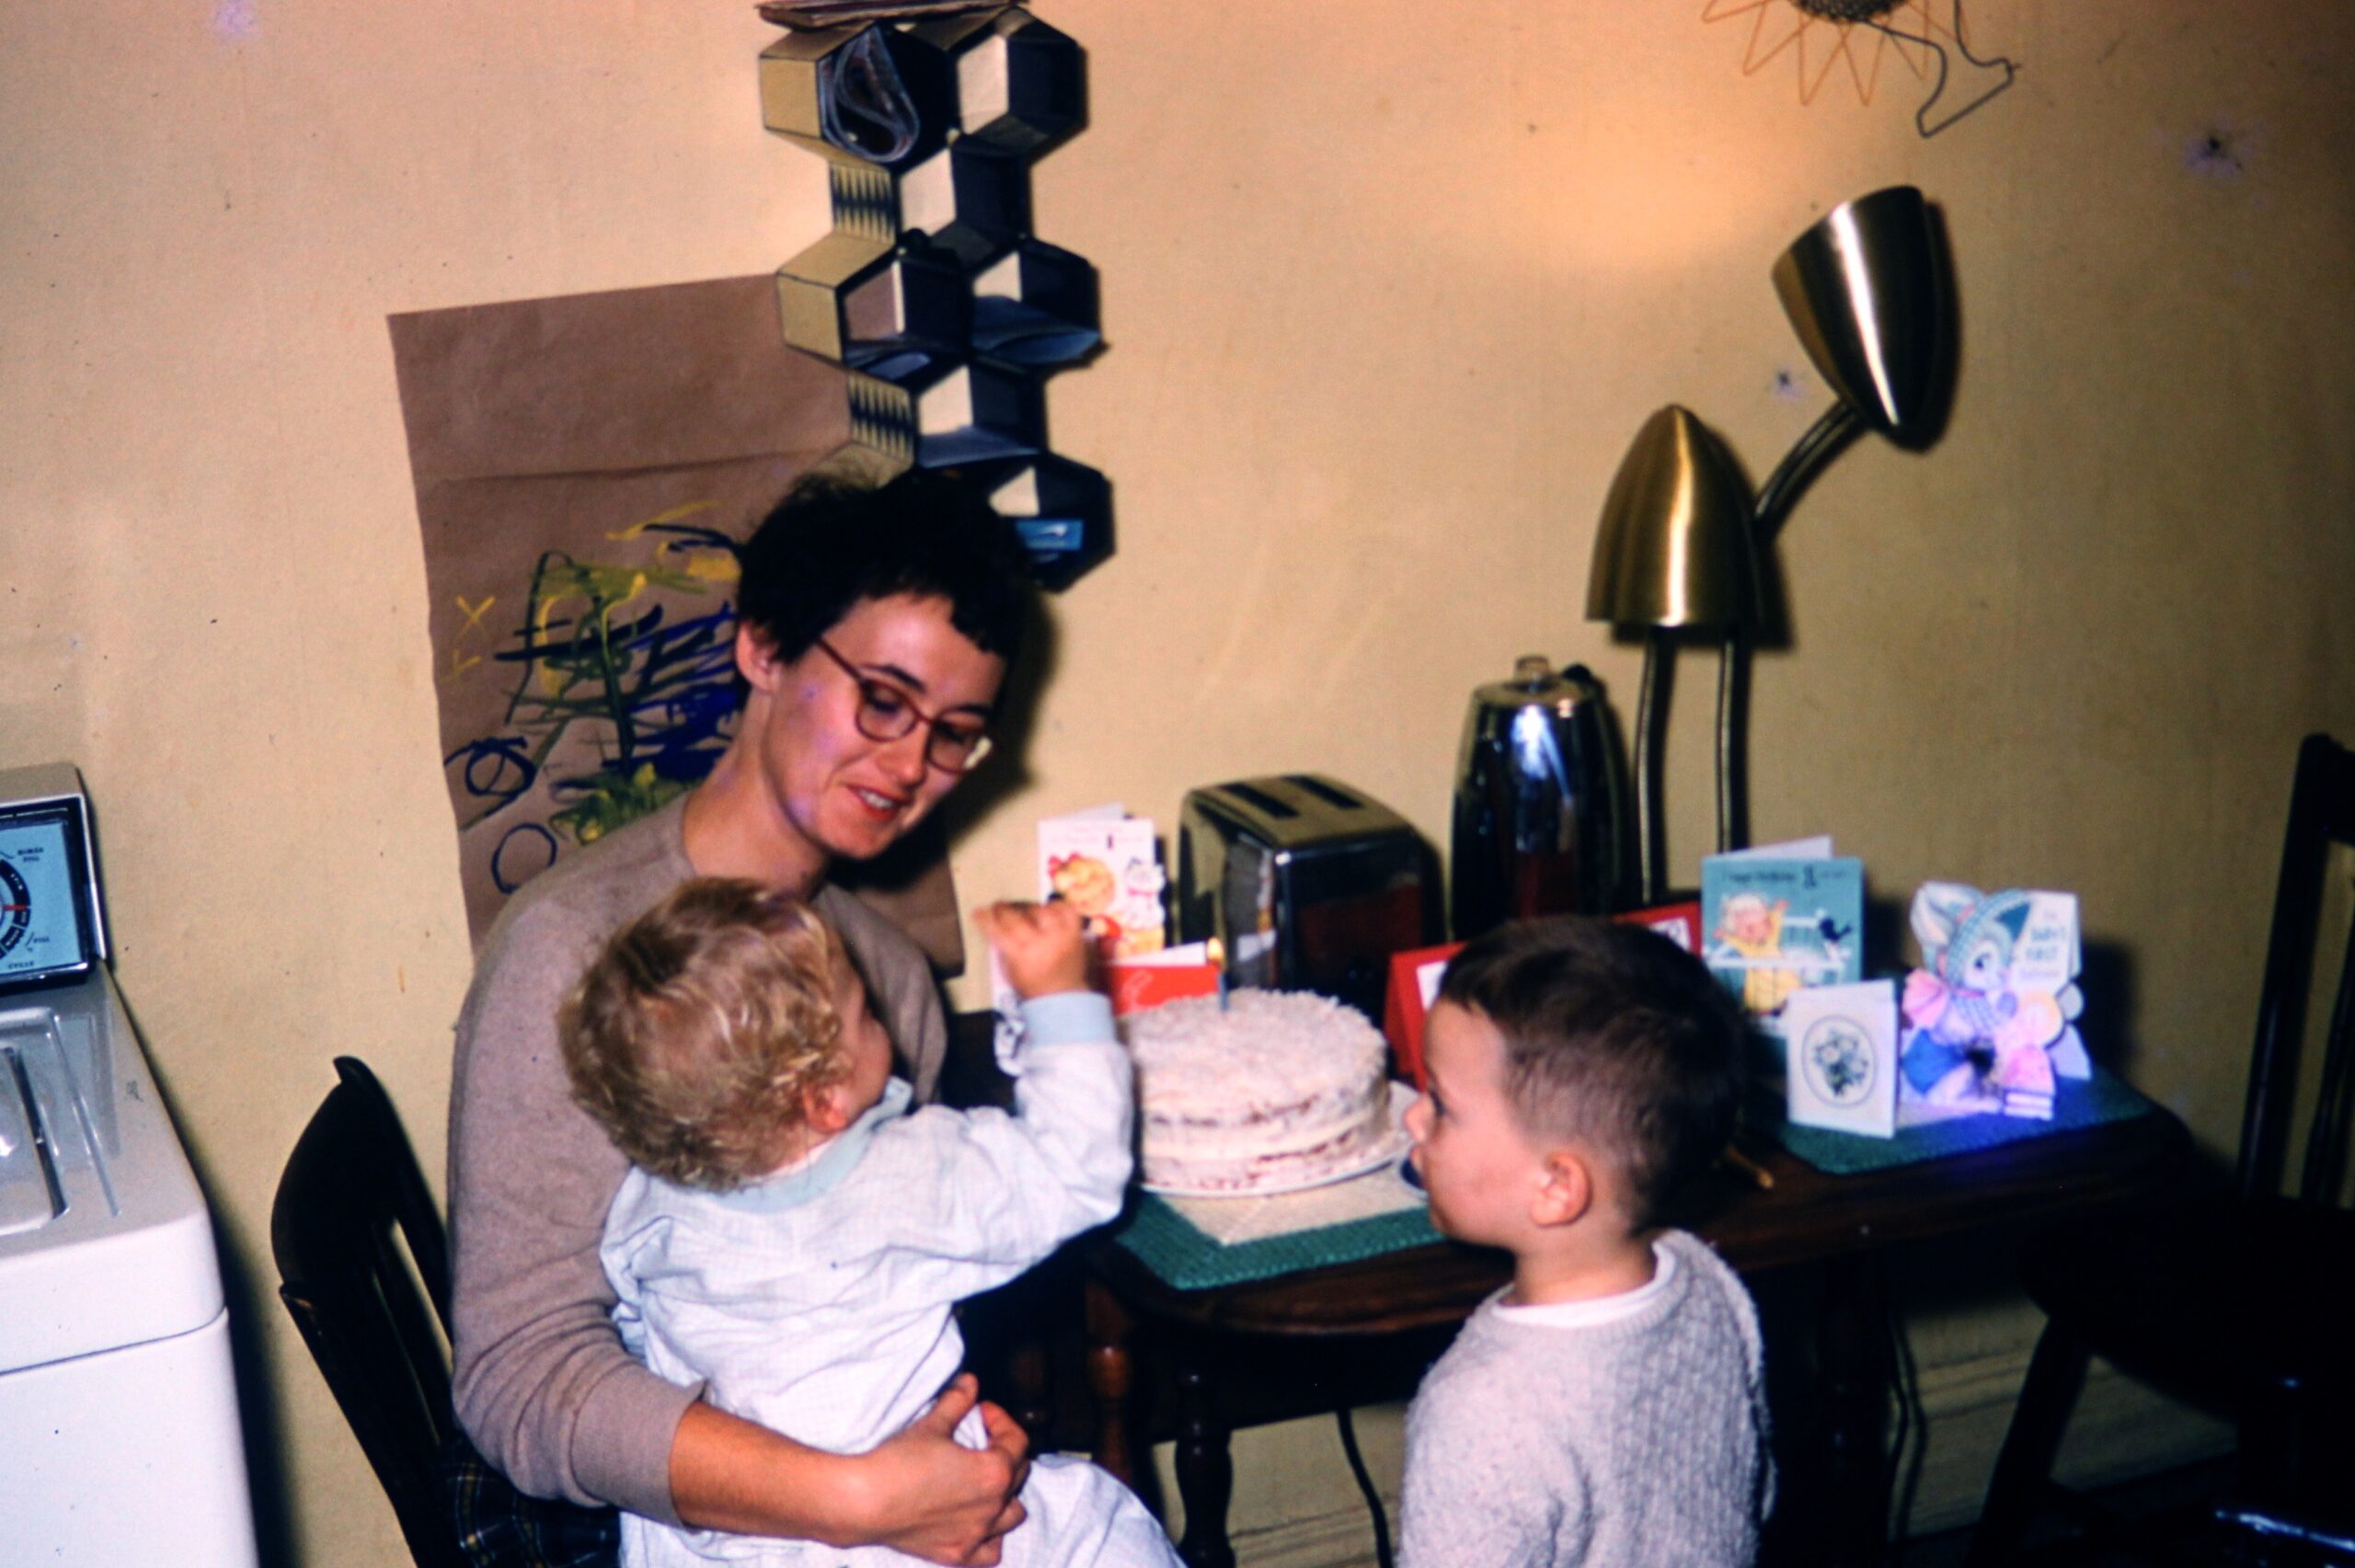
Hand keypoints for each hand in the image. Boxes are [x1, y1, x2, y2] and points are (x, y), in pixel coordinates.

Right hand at [856, 1375, 1030, 1564]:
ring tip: (984, 1482)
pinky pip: (990, 1551)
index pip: (1016, 1441)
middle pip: (1019, 1475)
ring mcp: (976, 1534)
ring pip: (1012, 1515)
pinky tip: (978, 1523)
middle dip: (1005, 1452)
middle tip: (982, 1441)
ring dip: (1005, 1496)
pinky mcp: (956, 1553)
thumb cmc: (899, 1461)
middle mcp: (993, 1507)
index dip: (1000, 1419)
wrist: (864, 1502)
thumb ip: (957, 1401)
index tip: (980, 1412)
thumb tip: (970, 1382)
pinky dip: (991, 1537)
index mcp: (993, 1472)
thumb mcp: (932, 1424)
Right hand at [976, 901, 1093, 999]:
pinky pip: (1066, 910)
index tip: (979, 911)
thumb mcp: (1008, 971)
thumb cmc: (1030, 984)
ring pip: (1041, 910)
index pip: (998, 931)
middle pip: (1017, 918)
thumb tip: (994, 923)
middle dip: (1003, 910)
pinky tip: (1049, 912)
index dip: (986, 919)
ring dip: (1030, 910)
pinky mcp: (1075, 932)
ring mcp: (1061, 936)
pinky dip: (1056, 907)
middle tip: (998, 907)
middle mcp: (1041, 943)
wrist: (1062, 994)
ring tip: (1026, 914)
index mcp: (1021, 956)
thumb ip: (1002, 947)